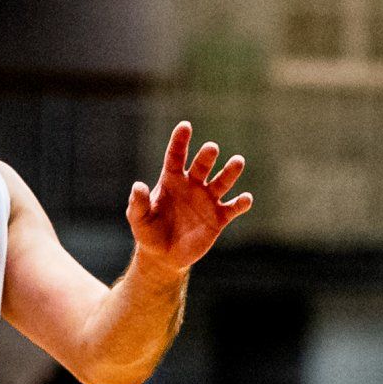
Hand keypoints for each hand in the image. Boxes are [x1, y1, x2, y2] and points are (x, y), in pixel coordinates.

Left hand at [126, 122, 252, 272]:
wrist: (164, 256)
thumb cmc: (149, 233)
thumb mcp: (139, 219)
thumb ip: (137, 203)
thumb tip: (137, 185)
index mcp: (172, 181)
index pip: (176, 157)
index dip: (180, 141)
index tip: (185, 126)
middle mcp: (193, 185)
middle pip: (202, 166)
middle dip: (207, 156)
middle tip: (211, 148)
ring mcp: (208, 200)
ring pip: (223, 181)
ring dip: (230, 171)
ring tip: (238, 161)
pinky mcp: (219, 217)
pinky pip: (233, 207)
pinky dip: (241, 203)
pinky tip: (245, 199)